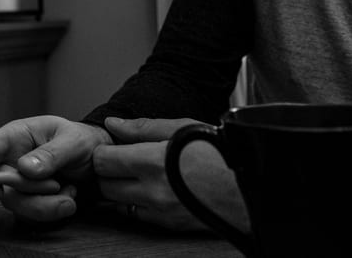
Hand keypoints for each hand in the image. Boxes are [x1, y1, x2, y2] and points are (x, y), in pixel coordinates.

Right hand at [0, 115, 111, 221]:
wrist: (102, 160)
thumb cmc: (85, 140)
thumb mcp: (73, 141)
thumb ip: (51, 153)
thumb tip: (24, 168)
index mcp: (15, 137)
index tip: (0, 188)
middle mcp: (13, 160)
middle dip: (30, 193)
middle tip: (57, 185)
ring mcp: (21, 182)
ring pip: (16, 204)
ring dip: (44, 205)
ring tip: (69, 193)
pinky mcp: (32, 198)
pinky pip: (32, 214)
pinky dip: (53, 210)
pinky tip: (69, 196)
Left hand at [93, 116, 246, 231]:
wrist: (249, 188)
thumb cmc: (220, 153)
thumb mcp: (182, 128)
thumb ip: (142, 128)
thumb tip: (113, 125)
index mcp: (152, 162)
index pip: (102, 161)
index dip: (103, 151)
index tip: (111, 147)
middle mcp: (151, 191)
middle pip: (105, 186)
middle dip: (107, 172)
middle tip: (121, 160)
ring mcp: (159, 212)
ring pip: (117, 204)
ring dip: (119, 190)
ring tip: (136, 174)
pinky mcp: (168, 226)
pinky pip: (137, 216)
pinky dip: (136, 204)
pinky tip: (150, 189)